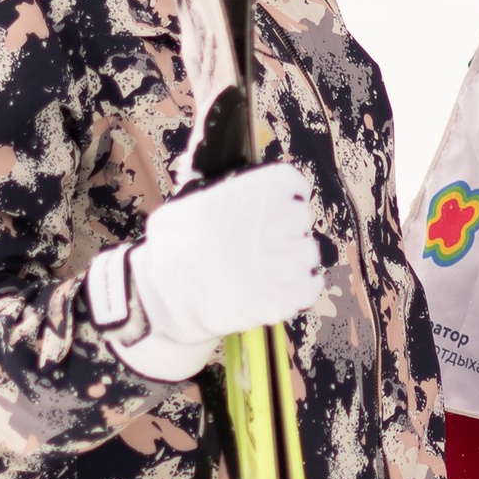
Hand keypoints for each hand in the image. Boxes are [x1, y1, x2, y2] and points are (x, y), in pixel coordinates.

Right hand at [86, 164, 326, 381]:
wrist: (167, 297)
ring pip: (307, 252)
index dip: (286, 193)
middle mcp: (277, 222)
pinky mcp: (289, 296)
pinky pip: (310, 286)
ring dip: (291, 259)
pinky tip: (277, 288)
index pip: (290, 182)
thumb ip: (223, 197)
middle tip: (262, 243)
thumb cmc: (172, 248)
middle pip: (299, 218)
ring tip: (265, 269)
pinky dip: (299, 287)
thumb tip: (237, 196)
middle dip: (285, 229)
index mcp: (254, 194)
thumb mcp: (189, 205)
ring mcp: (286, 261)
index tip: (279, 202)